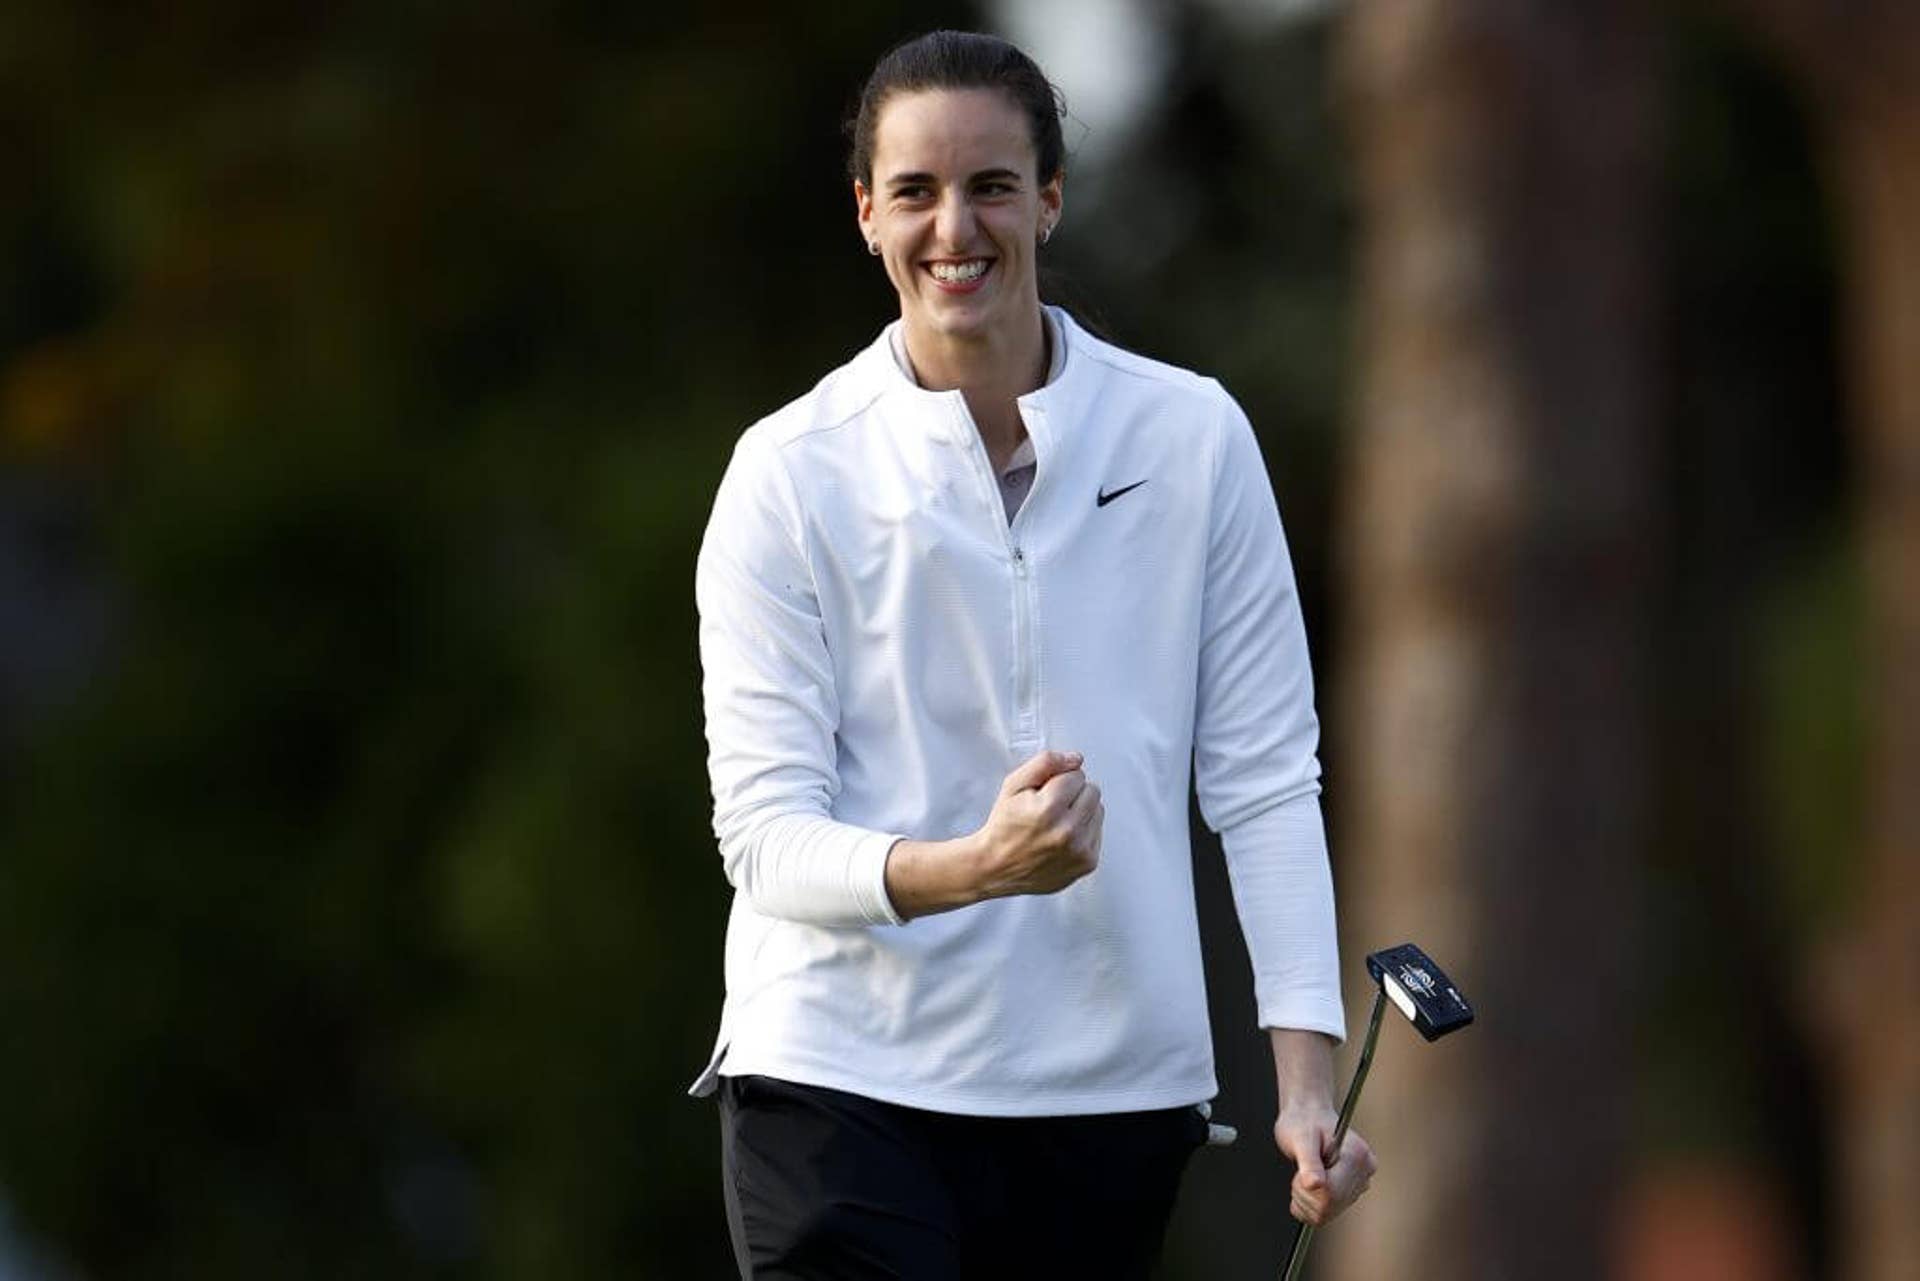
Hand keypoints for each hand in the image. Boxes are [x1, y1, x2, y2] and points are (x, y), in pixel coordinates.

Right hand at [971, 749, 1102, 898]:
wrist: (997, 867)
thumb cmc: (1004, 826)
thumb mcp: (1013, 785)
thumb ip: (1044, 763)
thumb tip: (1076, 759)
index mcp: (1048, 808)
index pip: (1076, 774)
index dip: (1058, 780)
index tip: (1044, 793)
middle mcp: (1067, 831)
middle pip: (1092, 790)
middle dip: (1073, 793)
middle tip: (1051, 807)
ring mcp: (1080, 849)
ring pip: (1098, 809)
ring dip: (1080, 811)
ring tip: (1056, 822)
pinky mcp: (1088, 862)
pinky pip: (1098, 831)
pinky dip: (1083, 830)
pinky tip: (1063, 836)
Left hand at [1274, 1107, 1375, 1227]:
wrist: (1307, 1116)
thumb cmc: (1303, 1122)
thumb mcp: (1300, 1138)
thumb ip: (1308, 1162)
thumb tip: (1314, 1184)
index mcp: (1357, 1156)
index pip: (1331, 1194)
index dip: (1307, 1189)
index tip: (1300, 1172)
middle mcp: (1364, 1172)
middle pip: (1329, 1207)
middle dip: (1305, 1194)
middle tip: (1300, 1171)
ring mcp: (1359, 1184)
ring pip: (1326, 1214)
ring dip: (1306, 1199)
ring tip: (1305, 1174)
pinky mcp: (1350, 1192)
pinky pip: (1325, 1215)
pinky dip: (1308, 1206)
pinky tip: (1307, 1186)